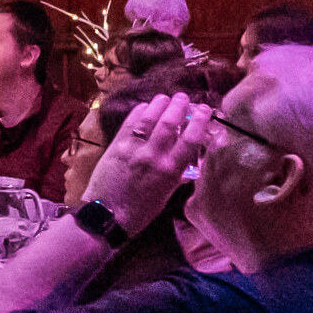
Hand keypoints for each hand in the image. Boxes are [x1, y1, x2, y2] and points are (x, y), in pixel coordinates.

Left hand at [81, 93, 212, 234]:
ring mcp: (132, 148)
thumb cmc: (141, 211)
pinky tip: (144, 106)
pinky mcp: (115, 146)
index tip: (204, 110)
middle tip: (184, 97)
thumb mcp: (166, 194)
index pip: (190, 139)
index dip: (199, 121)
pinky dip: (138, 112)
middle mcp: (153, 155)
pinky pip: (129, 123)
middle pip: (169, 123)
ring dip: (159, 104)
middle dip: (179, 106)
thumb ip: (177, 174)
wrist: (107, 216)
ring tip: (165, 97)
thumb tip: (188, 160)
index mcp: (170, 170)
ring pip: (148, 118)